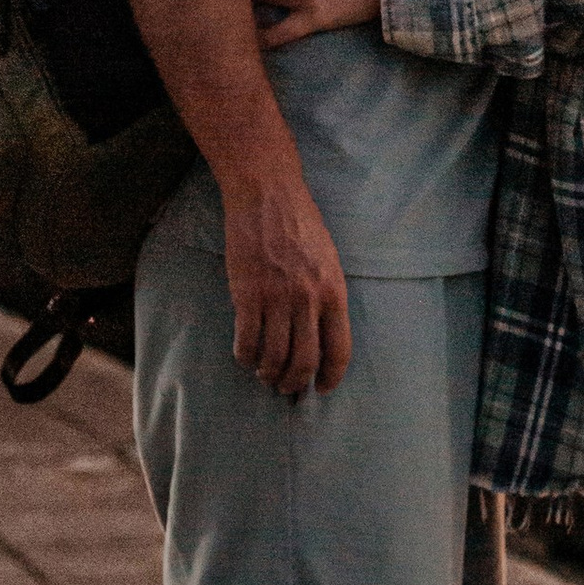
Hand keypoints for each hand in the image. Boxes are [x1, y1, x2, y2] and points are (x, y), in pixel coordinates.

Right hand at [219, 164, 352, 394]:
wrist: (268, 196)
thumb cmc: (301, 225)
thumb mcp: (330, 261)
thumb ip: (328, 297)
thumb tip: (323, 334)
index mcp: (334, 293)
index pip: (339, 350)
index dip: (331, 377)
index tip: (321, 389)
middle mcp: (309, 300)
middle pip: (304, 361)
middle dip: (294, 383)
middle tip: (285, 388)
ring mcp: (277, 298)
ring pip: (273, 356)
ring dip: (268, 373)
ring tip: (264, 374)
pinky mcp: (247, 293)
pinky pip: (246, 340)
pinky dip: (244, 356)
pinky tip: (244, 356)